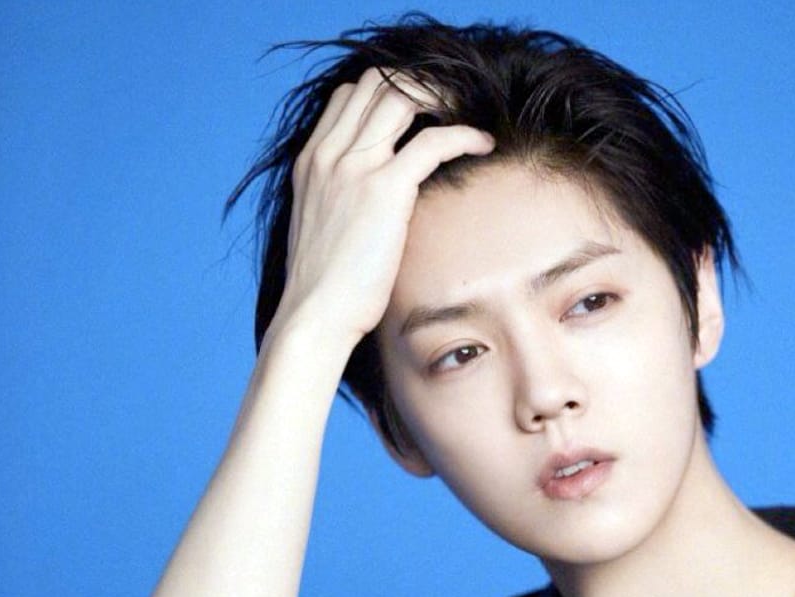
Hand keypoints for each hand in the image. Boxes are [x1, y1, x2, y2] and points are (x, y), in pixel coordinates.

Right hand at [268, 68, 494, 346]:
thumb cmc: (324, 285)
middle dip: (420, 83)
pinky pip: (433, 140)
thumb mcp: (323, 225)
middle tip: (454, 104)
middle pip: (377, 82)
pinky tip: (483, 144)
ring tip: (470, 113)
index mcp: (311, 160)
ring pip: (403, 95)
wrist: (314, 317)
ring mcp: (354, 167)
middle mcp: (329, 154)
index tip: (424, 109)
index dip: (390, 91)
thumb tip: (374, 196)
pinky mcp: (384, 189)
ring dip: (443, 96)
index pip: (349, 94)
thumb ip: (340, 196)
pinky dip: (465, 134)